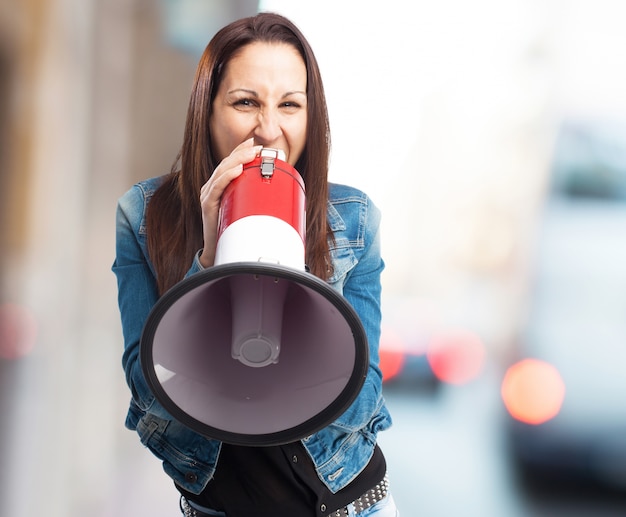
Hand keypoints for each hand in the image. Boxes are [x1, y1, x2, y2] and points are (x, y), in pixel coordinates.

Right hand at [199, 139, 261, 267]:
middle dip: (243, 153)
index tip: (256, 144)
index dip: (241, 151)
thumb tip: (287, 200)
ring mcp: (209, 195)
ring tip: (251, 155)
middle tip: (258, 148)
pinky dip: (226, 177)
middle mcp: (213, 187)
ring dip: (237, 160)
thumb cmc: (234, 232)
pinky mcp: (208, 206)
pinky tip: (236, 170)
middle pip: (227, 164)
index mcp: (221, 186)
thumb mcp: (248, 213)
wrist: (220, 254)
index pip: (231, 163)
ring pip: (222, 172)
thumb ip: (260, 203)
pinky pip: (216, 188)